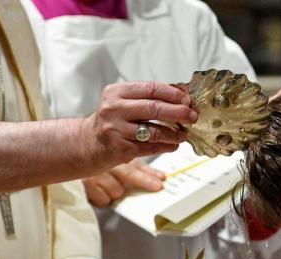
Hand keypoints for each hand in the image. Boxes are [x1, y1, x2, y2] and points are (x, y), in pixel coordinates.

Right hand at [81, 81, 196, 171]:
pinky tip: (173, 145)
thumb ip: (149, 97)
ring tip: (184, 134)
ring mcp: (116, 129)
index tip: (187, 99)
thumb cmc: (113, 121)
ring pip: (154, 131)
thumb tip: (182, 93)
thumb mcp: (125, 103)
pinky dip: (166, 146)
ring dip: (174, 134)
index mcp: (117, 92)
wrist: (88, 143)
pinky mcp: (120, 148)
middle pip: (154, 108)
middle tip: (192, 116)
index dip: (172, 94)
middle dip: (178, 112)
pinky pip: (150, 147)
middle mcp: (114, 109)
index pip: (150, 88)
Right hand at [84, 158, 165, 206]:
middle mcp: (105, 162)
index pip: (135, 162)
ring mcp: (94, 174)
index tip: (162, 178)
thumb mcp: (113, 157)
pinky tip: (100, 191)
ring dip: (118, 191)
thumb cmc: (93, 159)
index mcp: (113, 153)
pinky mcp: (85, 186)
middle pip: (129, 173)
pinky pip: (104, 199)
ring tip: (110, 184)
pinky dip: (105, 198)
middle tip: (158, 186)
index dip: (150, 171)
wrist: (63, 154)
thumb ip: (133, 164)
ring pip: (117, 190)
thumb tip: (159, 177)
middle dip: (145, 181)